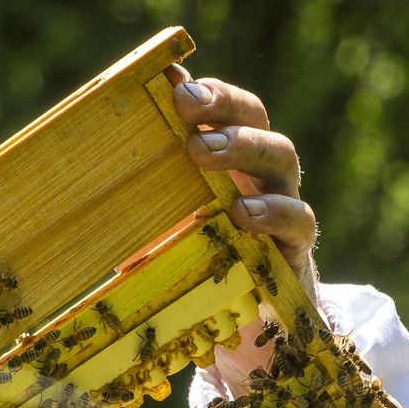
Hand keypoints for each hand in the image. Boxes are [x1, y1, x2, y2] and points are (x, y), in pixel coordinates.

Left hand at [169, 67, 318, 305]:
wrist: (249, 320)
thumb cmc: (202, 260)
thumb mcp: (168, 222)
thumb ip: (152, 186)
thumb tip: (112, 149)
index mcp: (233, 161)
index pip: (231, 108)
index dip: (210, 92)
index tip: (176, 87)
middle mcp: (262, 174)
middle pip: (258, 120)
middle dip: (223, 108)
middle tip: (185, 109)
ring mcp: (284, 205)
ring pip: (282, 157)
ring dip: (243, 147)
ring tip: (203, 153)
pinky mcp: (295, 248)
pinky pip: (297, 220)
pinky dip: (272, 212)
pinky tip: (242, 212)